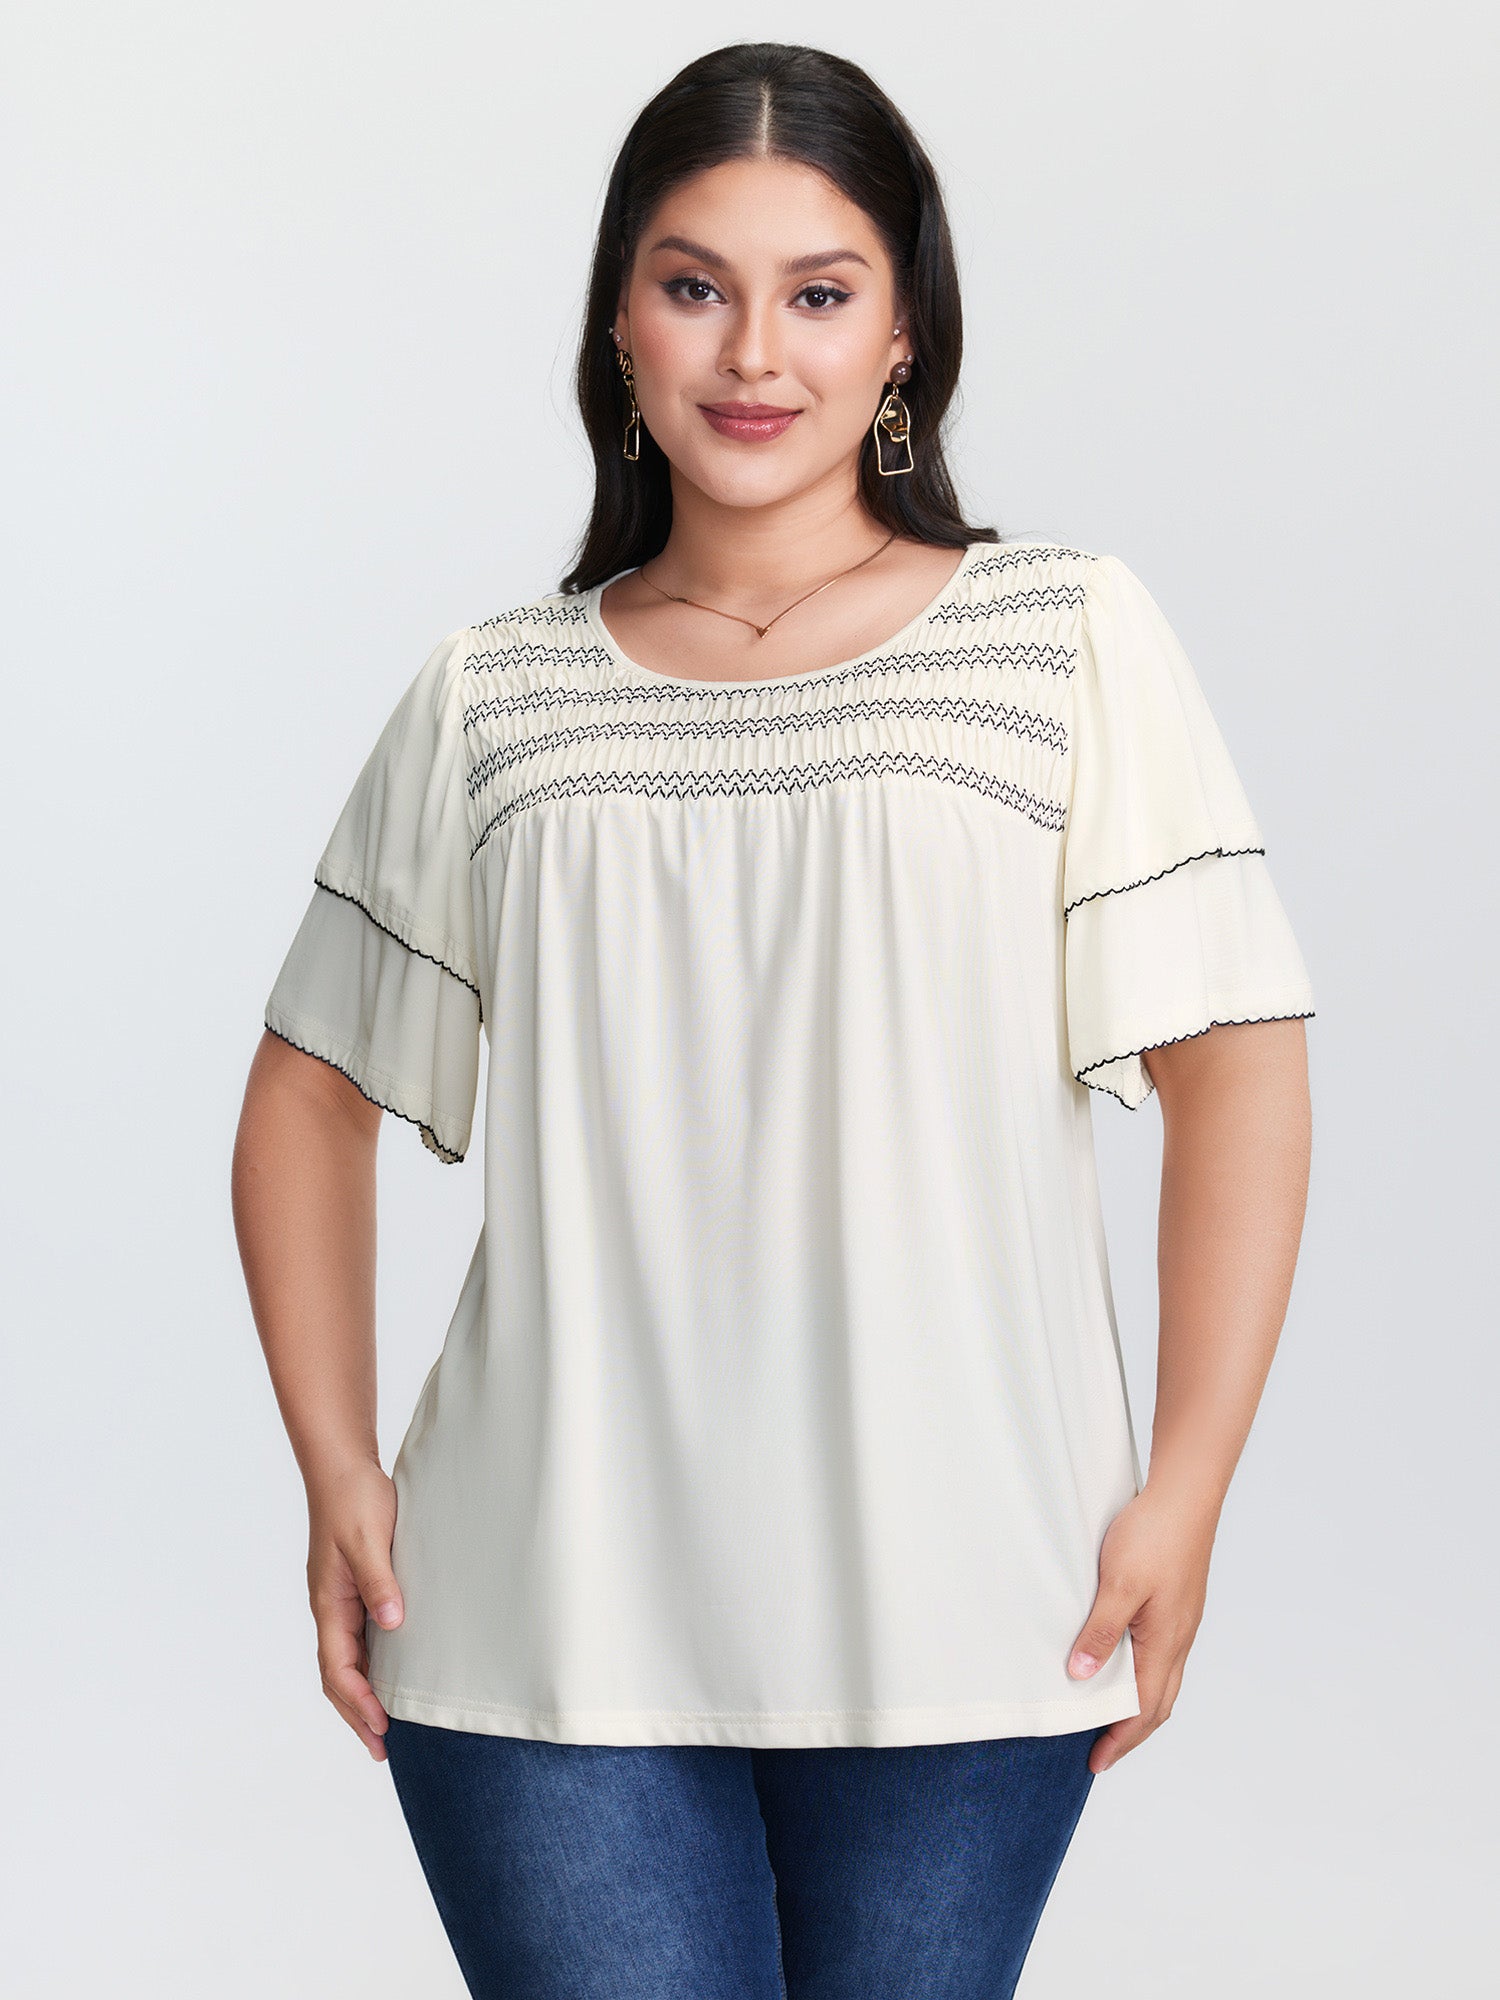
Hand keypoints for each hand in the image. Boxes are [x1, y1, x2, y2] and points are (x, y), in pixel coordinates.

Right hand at [306, 1458, 404, 1759]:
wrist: (343, 1467)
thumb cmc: (354, 1499)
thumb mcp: (369, 1539)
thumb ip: (380, 1581)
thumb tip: (392, 1624)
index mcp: (328, 1602)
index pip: (338, 1667)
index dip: (359, 1701)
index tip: (383, 1728)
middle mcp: (330, 1608)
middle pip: (338, 1675)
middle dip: (357, 1713)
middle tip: (382, 1751)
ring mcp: (340, 1600)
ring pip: (347, 1660)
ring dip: (362, 1695)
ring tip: (386, 1727)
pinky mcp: (354, 1590)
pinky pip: (359, 1639)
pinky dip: (370, 1667)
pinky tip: (390, 1675)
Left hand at [1065, 1482, 1215, 1774]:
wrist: (1185, 1494)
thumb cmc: (1154, 1535)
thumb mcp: (1118, 1586)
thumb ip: (1100, 1633)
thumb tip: (1080, 1677)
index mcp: (1166, 1643)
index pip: (1145, 1710)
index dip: (1121, 1740)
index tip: (1096, 1762)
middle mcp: (1179, 1639)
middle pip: (1159, 1703)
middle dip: (1131, 1732)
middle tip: (1100, 1749)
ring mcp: (1182, 1621)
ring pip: (1163, 1679)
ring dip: (1138, 1704)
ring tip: (1108, 1713)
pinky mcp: (1178, 1603)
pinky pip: (1162, 1654)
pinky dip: (1143, 1675)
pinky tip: (1123, 1662)